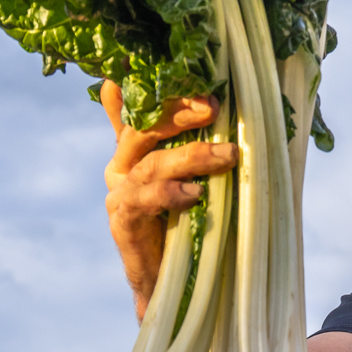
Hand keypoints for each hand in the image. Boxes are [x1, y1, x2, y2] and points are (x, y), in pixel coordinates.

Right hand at [101, 82, 237, 318]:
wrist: (171, 279)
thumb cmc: (189, 218)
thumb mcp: (198, 173)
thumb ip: (204, 142)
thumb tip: (232, 106)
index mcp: (137, 145)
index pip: (141, 106)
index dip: (158, 89)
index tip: (181, 73)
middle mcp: (123, 163)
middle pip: (143, 127)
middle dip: (178, 114)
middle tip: (213, 107)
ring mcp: (119, 191)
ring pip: (151, 162)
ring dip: (192, 156)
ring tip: (228, 155)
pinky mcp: (122, 220)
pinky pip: (143, 199)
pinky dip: (170, 193)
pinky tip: (195, 194)